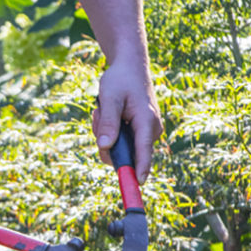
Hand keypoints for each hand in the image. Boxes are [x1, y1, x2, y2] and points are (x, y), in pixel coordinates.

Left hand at [93, 58, 161, 180]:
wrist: (130, 66)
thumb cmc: (120, 80)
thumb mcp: (109, 98)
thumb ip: (108, 122)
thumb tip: (105, 147)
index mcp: (146, 121)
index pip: (143, 151)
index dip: (139, 169)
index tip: (137, 184)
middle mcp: (150, 130)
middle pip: (125, 152)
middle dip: (107, 140)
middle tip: (99, 116)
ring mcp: (146, 132)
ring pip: (120, 147)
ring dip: (106, 133)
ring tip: (103, 110)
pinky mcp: (140, 131)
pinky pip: (121, 141)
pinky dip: (110, 131)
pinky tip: (108, 113)